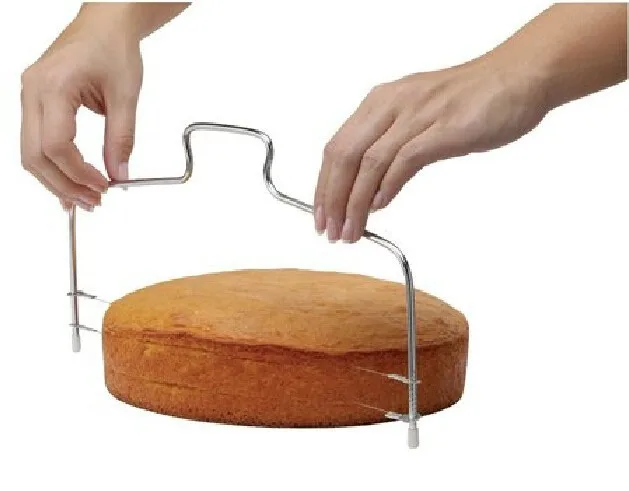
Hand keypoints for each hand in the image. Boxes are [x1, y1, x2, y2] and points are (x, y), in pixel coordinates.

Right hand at [20, 10, 142, 210]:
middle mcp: (32, 91)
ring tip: (84, 198)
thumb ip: (122, 139)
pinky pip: (35, 141)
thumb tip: (119, 175)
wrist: (105, 24)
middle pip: (35, 156)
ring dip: (56, 181)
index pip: (56, 146)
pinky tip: (69, 182)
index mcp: (53, 86)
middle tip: (92, 202)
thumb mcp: (125, 96)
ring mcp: (29, 96)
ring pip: (30, 153)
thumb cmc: (113, 47)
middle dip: (64, 185)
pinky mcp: (35, 102)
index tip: (104, 187)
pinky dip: (52, 166)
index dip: (79, 174)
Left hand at [313, 56, 548, 242]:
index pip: (337, 147)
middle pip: (344, 156)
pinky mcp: (444, 129)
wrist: (520, 76)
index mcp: (381, 101)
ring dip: (355, 203)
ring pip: (369, 163)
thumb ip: (391, 145)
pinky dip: (387, 187)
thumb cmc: (472, 98)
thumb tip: (372, 189)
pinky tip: (380, 207)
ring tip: (351, 230)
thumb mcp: (417, 115)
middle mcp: (392, 104)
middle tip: (329, 230)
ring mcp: (418, 115)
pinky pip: (404, 160)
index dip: (324, 185)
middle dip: (331, 198)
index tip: (321, 214)